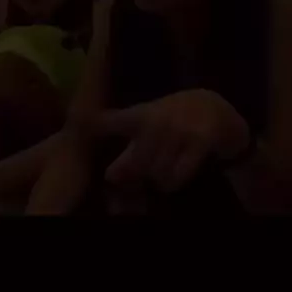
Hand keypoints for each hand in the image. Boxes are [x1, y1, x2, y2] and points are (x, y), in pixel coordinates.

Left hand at [100, 89, 249, 192]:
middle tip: (143, 175)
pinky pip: (177, 175)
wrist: (216, 109)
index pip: (109, 120)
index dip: (90, 123)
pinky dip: (174, 181)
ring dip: (158, 179)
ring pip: (155, 173)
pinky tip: (176, 174)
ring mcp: (179, 128)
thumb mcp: (149, 125)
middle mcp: (157, 119)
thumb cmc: (175, 119)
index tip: (75, 124)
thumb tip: (111, 178)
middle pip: (134, 164)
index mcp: (140, 115)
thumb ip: (128, 152)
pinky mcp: (199, 140)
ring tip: (163, 170)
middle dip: (135, 176)